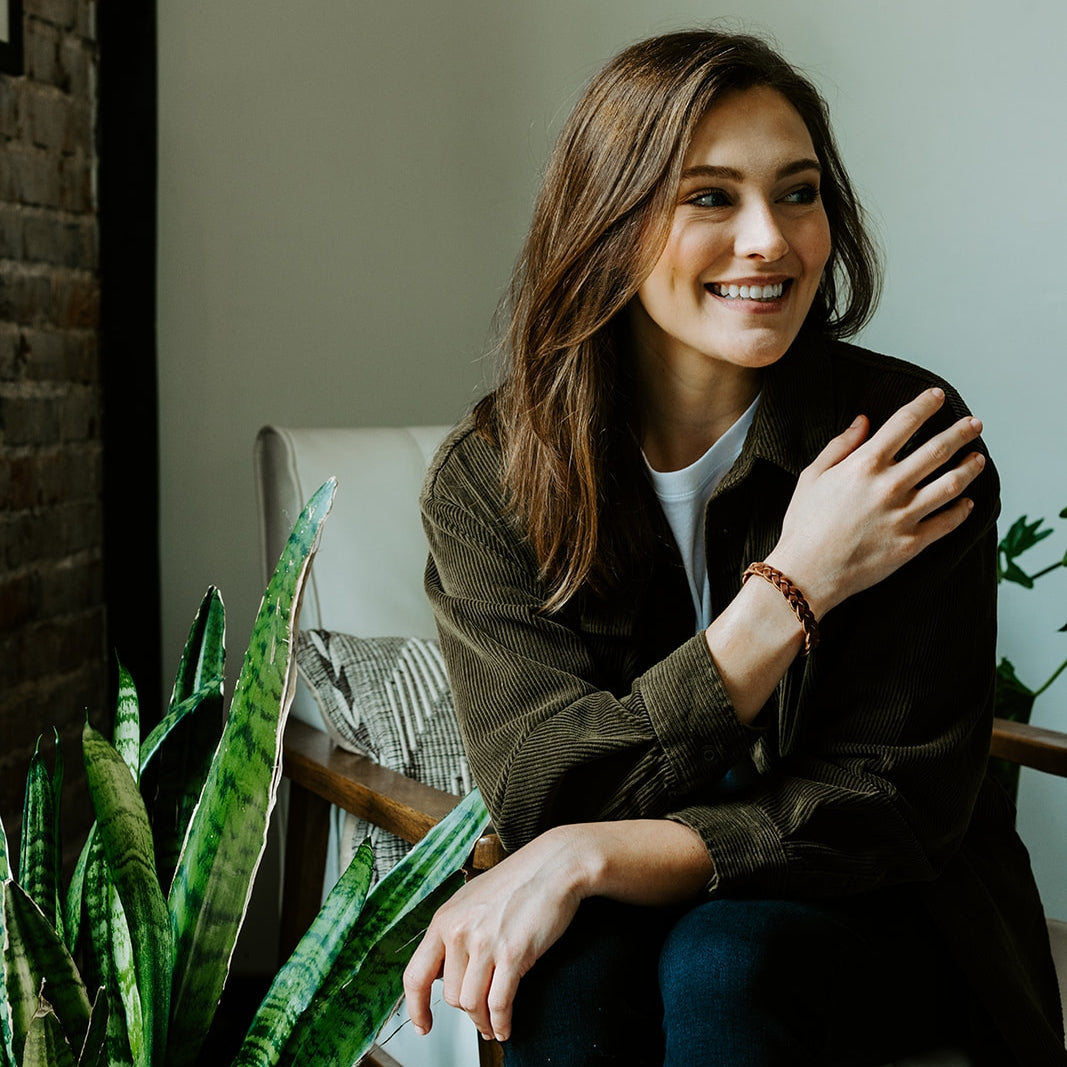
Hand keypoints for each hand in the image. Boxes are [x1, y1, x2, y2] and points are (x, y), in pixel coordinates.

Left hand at [403, 827, 584, 1043]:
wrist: (553, 866)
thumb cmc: (518, 880)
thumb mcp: (471, 900)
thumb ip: (454, 931)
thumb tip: (444, 968)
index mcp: (444, 919)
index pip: (415, 975)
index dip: (417, 1008)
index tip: (424, 1024)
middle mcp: (459, 932)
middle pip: (450, 995)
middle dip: (467, 1009)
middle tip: (480, 1012)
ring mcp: (485, 943)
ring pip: (472, 1004)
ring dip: (484, 1021)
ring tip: (493, 1024)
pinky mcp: (513, 954)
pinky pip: (499, 1003)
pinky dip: (502, 1023)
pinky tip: (505, 1026)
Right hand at [768, 387, 984, 617]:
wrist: (806, 573)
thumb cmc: (804, 524)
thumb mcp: (812, 476)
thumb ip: (840, 446)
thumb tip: (862, 421)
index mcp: (864, 465)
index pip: (904, 423)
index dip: (925, 405)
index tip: (938, 396)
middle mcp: (889, 486)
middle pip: (937, 450)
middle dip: (960, 433)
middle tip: (974, 424)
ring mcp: (904, 515)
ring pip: (951, 484)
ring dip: (970, 468)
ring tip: (978, 459)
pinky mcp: (911, 543)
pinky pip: (947, 522)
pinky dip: (962, 510)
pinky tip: (967, 502)